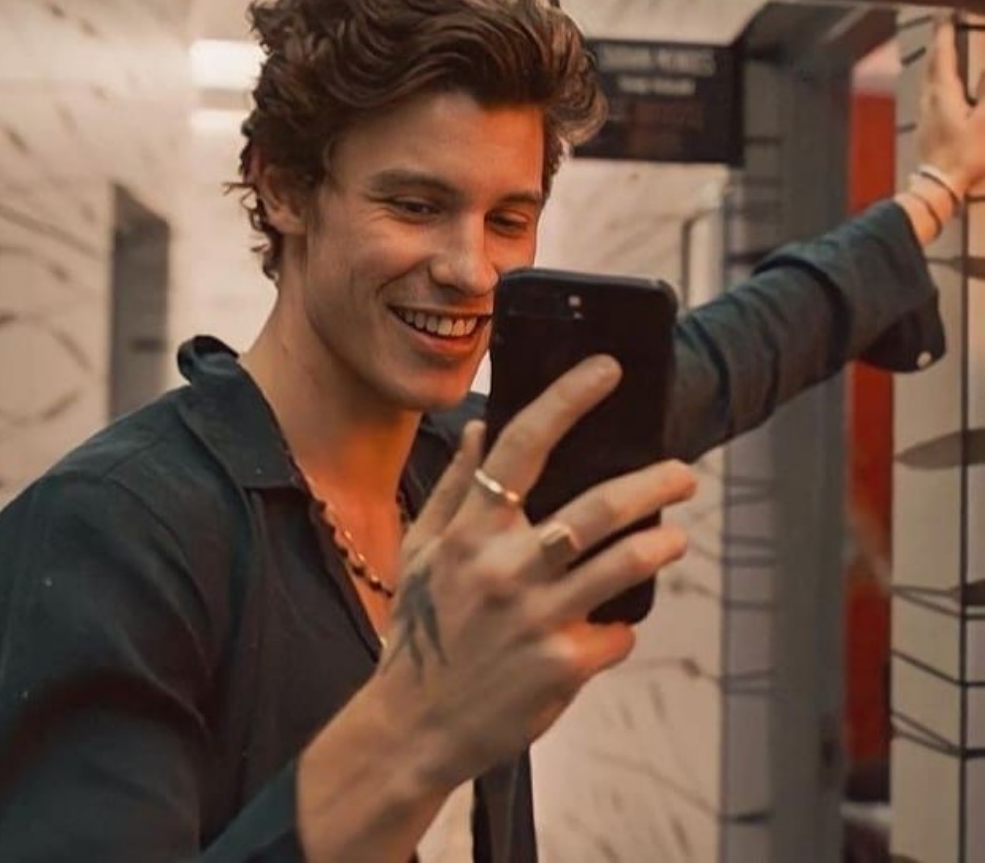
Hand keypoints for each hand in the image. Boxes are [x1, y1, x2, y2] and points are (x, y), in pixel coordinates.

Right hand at [297, 357, 693, 861]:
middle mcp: (506, 567)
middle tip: (682, 474)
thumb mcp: (422, 553)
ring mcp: (538, 618)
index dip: (568, 399)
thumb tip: (478, 428)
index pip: (522, 445)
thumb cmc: (420, 631)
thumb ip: (452, 488)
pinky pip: (614, 632)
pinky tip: (614, 625)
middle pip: (597, 507)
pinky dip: (619, 626)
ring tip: (674, 538)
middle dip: (652, 483)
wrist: (413, 725)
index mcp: (471, 532)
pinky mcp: (562, 665)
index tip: (607, 370)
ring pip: (622, 563)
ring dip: (660, 544)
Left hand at [918, 16, 984, 197]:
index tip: (945, 14)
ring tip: (944, 51)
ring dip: (938, 62)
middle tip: (943, 25)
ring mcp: (926, 115)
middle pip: (933, 65)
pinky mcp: (928, 128)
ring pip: (930, 81)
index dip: (944, 33)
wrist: (937, 187)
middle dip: (939, 44)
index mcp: (942, 94)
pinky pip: (932, 95)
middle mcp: (929, 101)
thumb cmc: (963, 155)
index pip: (942, 56)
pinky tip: (944, 88)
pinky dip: (939, 82)